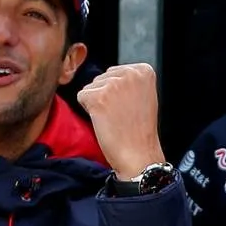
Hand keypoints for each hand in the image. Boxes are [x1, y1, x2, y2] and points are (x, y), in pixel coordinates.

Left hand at [77, 63, 164, 181]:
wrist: (139, 155)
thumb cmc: (140, 131)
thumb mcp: (144, 96)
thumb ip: (129, 81)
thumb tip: (105, 74)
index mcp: (144, 71)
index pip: (116, 72)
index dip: (119, 92)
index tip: (132, 106)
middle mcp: (130, 74)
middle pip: (102, 77)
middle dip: (107, 96)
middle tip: (123, 115)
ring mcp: (113, 85)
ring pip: (91, 87)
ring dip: (98, 103)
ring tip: (115, 119)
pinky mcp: (97, 97)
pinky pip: (82, 97)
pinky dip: (89, 111)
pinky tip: (105, 121)